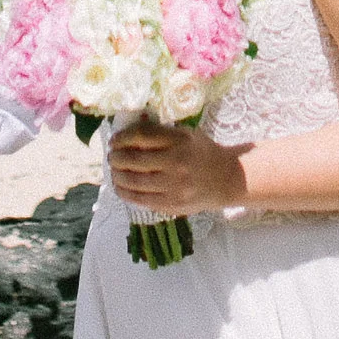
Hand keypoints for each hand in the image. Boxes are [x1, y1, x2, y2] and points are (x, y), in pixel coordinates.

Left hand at [106, 118, 244, 214]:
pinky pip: (142, 199)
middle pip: (134, 159)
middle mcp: (177, 163)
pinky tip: (120, 188)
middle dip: (116, 158)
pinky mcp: (173, 204)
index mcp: (180, 140)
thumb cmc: (202, 152)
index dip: (122, 138)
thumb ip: (160, 133)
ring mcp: (174, 186)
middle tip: (111, 157)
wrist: (227, 178)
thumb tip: (128, 134)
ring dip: (118, 176)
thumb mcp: (186, 134)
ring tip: (113, 172)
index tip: (114, 140)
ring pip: (135, 182)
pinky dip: (127, 193)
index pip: (141, 136)